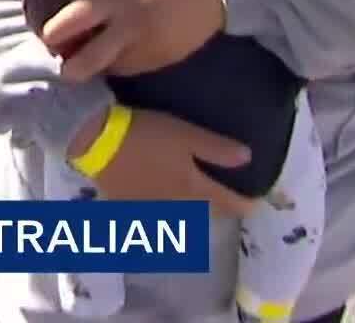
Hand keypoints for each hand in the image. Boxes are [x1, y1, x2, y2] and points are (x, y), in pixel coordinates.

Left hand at [41, 0, 225, 80]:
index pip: (71, 21)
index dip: (52, 33)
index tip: (45, 35)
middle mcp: (126, 28)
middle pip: (85, 63)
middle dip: (68, 68)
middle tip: (63, 61)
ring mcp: (145, 49)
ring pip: (108, 70)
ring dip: (97, 66)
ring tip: (93, 55)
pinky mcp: (161, 62)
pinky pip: (132, 69)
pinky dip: (122, 64)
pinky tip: (121, 52)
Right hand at [73, 106, 255, 217]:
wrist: (98, 143)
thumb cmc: (147, 134)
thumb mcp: (186, 135)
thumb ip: (217, 149)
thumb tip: (249, 159)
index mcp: (192, 188)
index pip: (227, 203)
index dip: (245, 205)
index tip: (256, 203)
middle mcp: (176, 206)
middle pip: (205, 214)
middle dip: (219, 210)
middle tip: (228, 201)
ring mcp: (151, 209)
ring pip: (180, 219)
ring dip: (193, 215)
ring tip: (197, 204)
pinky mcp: (129, 206)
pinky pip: (154, 218)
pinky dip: (164, 216)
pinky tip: (161, 207)